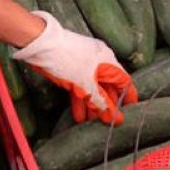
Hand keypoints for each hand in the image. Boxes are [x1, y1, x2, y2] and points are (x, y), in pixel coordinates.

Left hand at [13, 11, 136, 123]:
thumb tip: (114, 117)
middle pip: (108, 87)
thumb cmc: (67, 61)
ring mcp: (84, 67)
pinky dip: (80, 101)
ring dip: (92, 106)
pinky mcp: (71, 70)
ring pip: (93, 89)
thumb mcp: (86, 84)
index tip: (128, 112)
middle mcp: (99, 63)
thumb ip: (101, 101)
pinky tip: (78, 116)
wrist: (41, 45)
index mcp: (108, 62)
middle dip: (107, 105)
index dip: (128, 97)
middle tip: (107, 123)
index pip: (124, 81)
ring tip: (90, 123)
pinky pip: (80, 88)